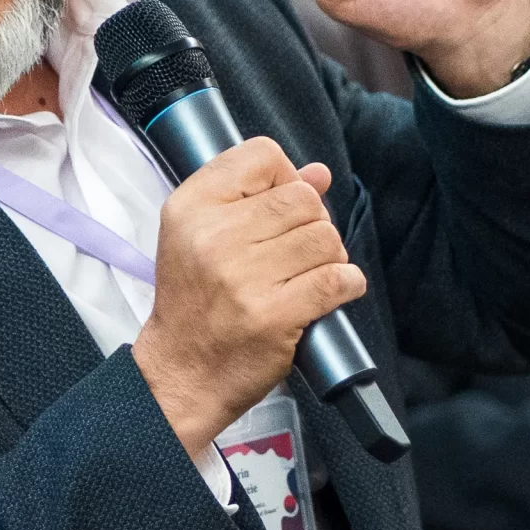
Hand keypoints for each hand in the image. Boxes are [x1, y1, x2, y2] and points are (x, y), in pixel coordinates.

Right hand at [131, 137, 367, 455]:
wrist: (182, 374)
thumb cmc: (195, 304)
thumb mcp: (198, 236)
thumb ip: (255, 196)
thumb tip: (319, 173)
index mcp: (191, 208)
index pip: (261, 156)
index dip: (285, 176)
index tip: (279, 207)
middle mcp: (214, 237)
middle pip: (303, 198)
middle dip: (313, 223)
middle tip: (295, 252)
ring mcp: (244, 277)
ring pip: (325, 237)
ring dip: (329, 257)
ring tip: (305, 276)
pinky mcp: (275, 314)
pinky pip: (338, 279)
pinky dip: (347, 284)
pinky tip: (331, 292)